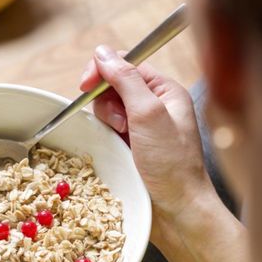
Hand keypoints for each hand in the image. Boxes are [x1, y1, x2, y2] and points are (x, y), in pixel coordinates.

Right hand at [80, 45, 214, 237]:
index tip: (85, 85)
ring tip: (122, 139)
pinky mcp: (129, 145)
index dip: (103, 70)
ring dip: (106, 121)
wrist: (177, 210)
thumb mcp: (149, 114)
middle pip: (112, 86)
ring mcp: (141, 127)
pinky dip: (104, 136)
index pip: (127, 64)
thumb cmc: (171, 164)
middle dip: (106, 102)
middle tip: (119, 123)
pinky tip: (116, 148)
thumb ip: (125, 79)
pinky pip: (105, 130)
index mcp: (166, 91)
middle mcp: (154, 106)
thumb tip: (102, 52)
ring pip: (105, 109)